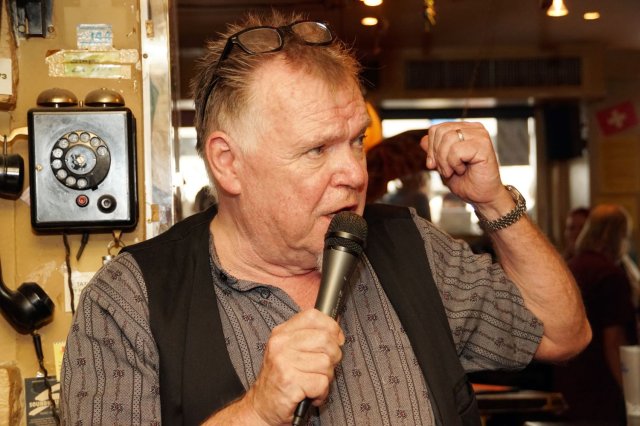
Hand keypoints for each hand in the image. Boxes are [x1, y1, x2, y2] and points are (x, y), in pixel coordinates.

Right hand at [245, 309, 344, 424]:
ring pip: (326, 363)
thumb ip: (310, 337)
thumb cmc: (281, 378)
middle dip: (333, 356)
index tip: (335, 340)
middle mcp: (280, 344)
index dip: (331, 327)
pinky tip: (311, 394)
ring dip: (326, 377)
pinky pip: (321, 383)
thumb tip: (337, 329)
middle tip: (325, 367)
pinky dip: (321, 393)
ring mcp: (283, 362)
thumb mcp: (289, 351)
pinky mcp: (289, 382)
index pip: (313, 316)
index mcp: (282, 333)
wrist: (262, 406)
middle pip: (325, 340)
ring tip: (313, 382)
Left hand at [421, 122, 503, 204]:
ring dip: (445, 161)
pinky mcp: (483, 145)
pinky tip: (463, 170)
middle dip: (437, 155)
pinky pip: (456, 150)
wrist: (482, 196)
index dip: (431, 148)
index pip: (436, 129)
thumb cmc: (467, 181)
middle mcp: (474, 129)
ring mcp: (480, 136)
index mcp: (464, 130)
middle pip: (441, 132)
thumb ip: (435, 151)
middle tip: (446, 170)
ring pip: (448, 139)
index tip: (434, 164)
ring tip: (454, 171)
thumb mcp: (444, 164)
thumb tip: (423, 140)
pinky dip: (454, 164)